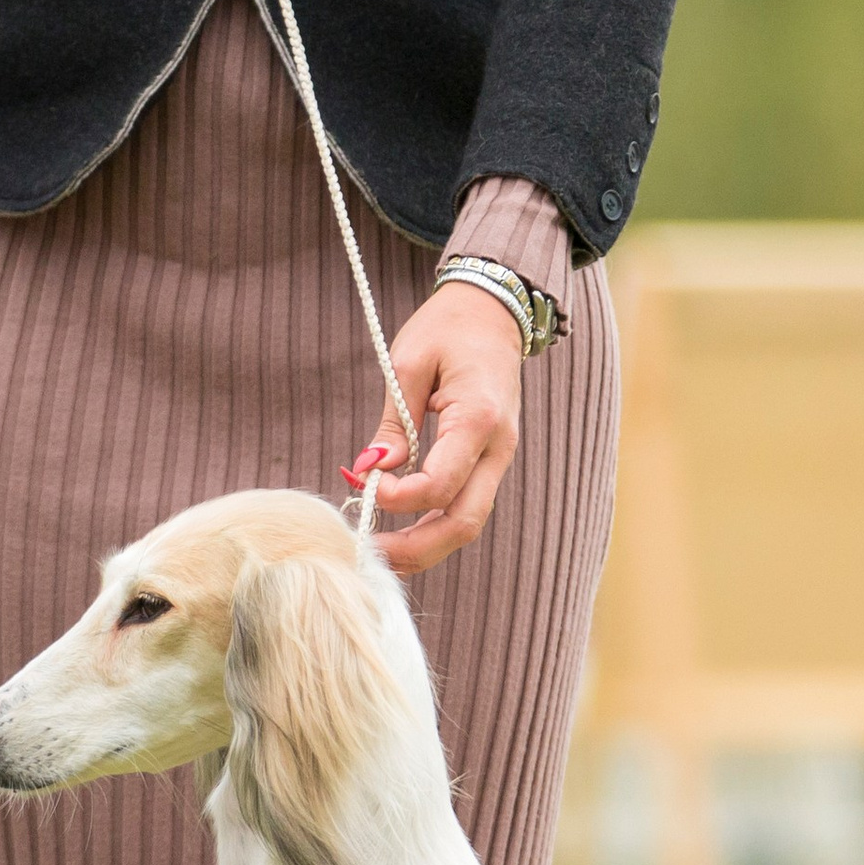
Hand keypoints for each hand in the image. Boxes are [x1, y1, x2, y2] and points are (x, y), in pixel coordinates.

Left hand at [352, 283, 523, 574]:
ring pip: (469, 521)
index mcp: (479, 419)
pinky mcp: (490, 460)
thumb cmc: (448, 328)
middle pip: (464, 522)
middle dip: (416, 548)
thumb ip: (393, 423)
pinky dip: (435, 524)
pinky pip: (467, 504)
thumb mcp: (408, 362)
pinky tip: (403, 528)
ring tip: (381, 551)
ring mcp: (499, 458)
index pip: (440, 485)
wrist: (493, 311)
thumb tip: (371, 467)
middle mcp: (498, 447)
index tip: (364, 479)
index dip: (399, 497)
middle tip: (370, 552)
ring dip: (426, 545)